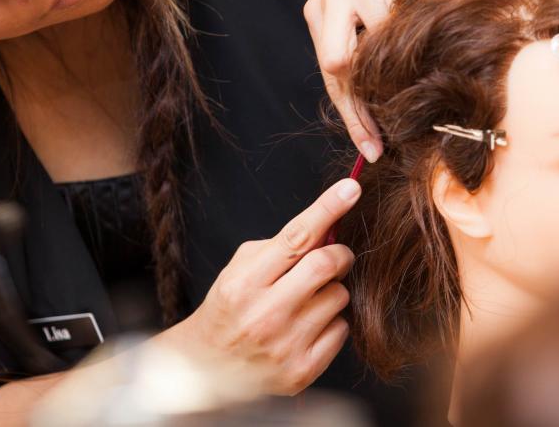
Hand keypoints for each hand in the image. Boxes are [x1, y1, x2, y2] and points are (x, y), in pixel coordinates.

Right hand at [170, 178, 360, 394]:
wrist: (208, 370)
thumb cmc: (228, 309)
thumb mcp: (239, 269)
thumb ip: (280, 246)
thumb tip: (326, 224)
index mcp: (244, 283)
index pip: (295, 237)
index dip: (327, 208)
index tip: (350, 188)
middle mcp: (265, 314)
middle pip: (326, 265)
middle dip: (339, 254)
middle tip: (335, 256)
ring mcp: (285, 345)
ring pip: (339, 297)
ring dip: (333, 290)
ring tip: (310, 299)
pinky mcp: (303, 371)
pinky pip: (342, 329)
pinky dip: (333, 321)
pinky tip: (310, 326)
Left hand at [305, 0, 467, 161]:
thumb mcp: (374, 6)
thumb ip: (369, 49)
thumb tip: (381, 117)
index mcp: (320, 8)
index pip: (331, 75)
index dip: (353, 118)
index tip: (373, 152)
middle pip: (339, 63)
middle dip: (369, 101)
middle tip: (395, 130)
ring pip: (380, 41)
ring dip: (407, 60)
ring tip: (432, 62)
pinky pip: (404, 10)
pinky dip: (423, 26)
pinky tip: (440, 24)